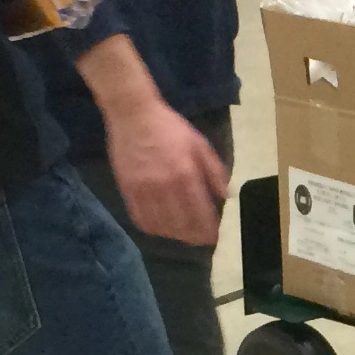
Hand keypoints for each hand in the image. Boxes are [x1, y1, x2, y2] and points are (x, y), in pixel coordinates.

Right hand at [104, 97, 229, 244]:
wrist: (133, 115)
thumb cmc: (170, 128)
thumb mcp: (199, 144)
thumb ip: (214, 171)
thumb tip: (227, 195)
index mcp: (186, 174)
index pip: (200, 213)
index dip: (209, 230)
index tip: (215, 238)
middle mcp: (165, 187)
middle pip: (181, 225)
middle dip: (193, 236)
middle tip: (200, 239)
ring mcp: (144, 190)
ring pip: (161, 226)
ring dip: (174, 234)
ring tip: (182, 233)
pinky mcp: (127, 190)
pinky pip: (140, 219)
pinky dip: (152, 227)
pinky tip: (161, 226)